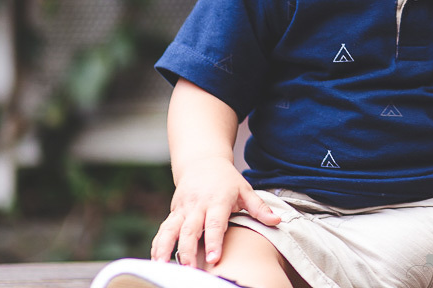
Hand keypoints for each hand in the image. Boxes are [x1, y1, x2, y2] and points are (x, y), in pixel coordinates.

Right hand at [150, 156, 280, 265]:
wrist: (202, 162)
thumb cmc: (227, 180)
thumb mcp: (245, 190)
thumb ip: (259, 208)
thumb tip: (277, 221)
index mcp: (218, 200)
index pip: (215, 223)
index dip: (214, 241)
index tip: (213, 259)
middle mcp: (198, 205)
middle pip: (191, 230)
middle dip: (188, 250)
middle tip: (188, 269)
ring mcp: (183, 209)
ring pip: (171, 229)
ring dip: (166, 248)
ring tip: (162, 266)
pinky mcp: (173, 212)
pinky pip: (164, 229)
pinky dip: (158, 244)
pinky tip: (155, 259)